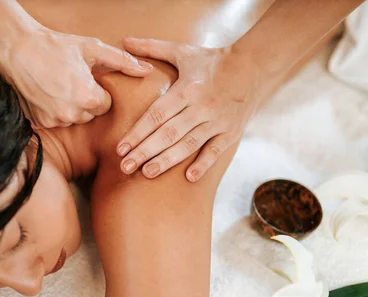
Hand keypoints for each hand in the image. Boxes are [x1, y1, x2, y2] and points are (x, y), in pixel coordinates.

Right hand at [0, 27, 152, 128]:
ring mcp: (53, 121)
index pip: (105, 105)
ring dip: (69, 107)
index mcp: (88, 98)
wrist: (16, 48)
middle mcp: (72, 114)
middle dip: (85, 101)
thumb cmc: (55, 46)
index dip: (97, 91)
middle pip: (90, 115)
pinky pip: (54, 121)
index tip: (86, 79)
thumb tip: (148, 70)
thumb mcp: (91, 49)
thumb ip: (122, 61)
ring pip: (72, 119)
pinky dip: (52, 111)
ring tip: (57, 86)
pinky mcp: (38, 124)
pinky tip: (45, 94)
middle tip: (71, 80)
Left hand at [116, 38, 261, 181]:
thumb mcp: (182, 52)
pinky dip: (203, 164)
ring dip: (167, 160)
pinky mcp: (231, 132)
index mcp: (187, 89)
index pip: (156, 115)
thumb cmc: (211, 62)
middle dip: (145, 151)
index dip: (137, 133)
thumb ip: (152, 48)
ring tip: (147, 173)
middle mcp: (201, 107)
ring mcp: (217, 121)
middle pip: (168, 134)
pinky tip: (189, 177)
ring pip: (188, 145)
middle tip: (126, 166)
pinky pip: (215, 151)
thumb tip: (125, 41)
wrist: (253, 66)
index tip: (121, 147)